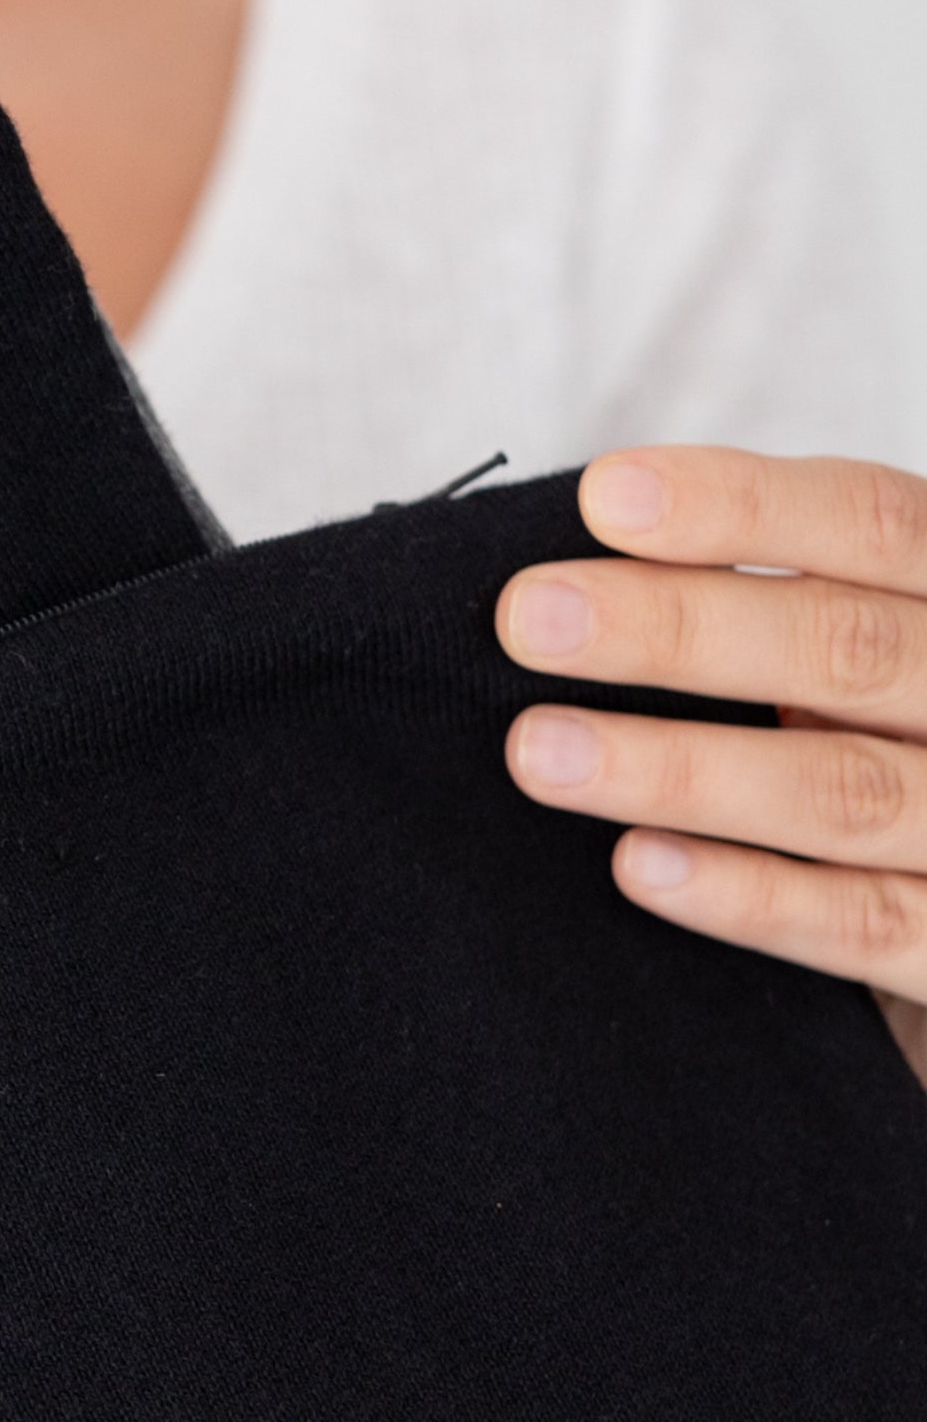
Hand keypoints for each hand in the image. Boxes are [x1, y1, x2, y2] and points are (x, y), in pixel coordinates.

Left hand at [500, 447, 926, 1086]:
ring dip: (679, 768)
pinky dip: (745, 895)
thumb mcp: (880, 647)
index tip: (607, 498)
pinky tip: (637, 865)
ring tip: (539, 749)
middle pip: (845, 650)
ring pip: (838, 790)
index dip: (744, 507)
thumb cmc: (907, 737)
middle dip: (678, 629)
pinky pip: (857, 923)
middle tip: (531, 619)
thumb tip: (589, 582)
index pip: (874, 523)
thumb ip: (785, 606)